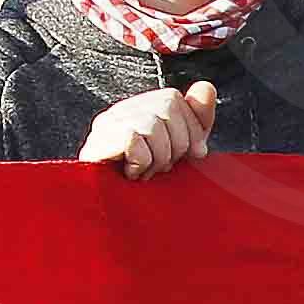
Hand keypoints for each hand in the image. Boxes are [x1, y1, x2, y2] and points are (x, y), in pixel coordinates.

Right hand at [83, 83, 217, 180]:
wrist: (118, 217)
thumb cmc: (152, 183)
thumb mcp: (184, 148)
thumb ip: (197, 118)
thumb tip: (207, 85)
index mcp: (140, 109)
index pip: (173, 97)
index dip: (191, 128)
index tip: (189, 155)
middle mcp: (120, 112)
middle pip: (167, 105)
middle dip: (177, 144)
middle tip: (162, 167)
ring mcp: (105, 126)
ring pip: (152, 124)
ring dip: (159, 157)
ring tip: (148, 172)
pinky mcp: (97, 144)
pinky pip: (134, 139)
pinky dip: (142, 163)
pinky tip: (132, 176)